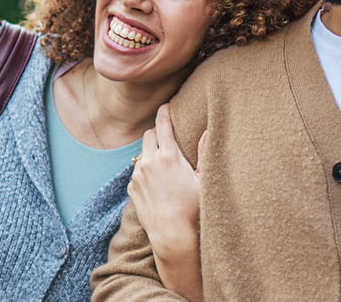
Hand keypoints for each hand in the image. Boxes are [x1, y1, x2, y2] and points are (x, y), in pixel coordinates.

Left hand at [129, 105, 201, 252]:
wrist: (172, 234)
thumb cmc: (193, 208)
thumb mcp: (204, 180)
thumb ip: (205, 153)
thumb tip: (209, 130)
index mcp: (169, 156)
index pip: (163, 125)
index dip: (164, 112)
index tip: (166, 106)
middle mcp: (149, 161)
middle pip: (148, 135)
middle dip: (157, 133)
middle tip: (167, 137)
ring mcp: (137, 175)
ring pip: (142, 155)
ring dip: (151, 155)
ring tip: (164, 167)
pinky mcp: (131, 188)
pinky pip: (137, 173)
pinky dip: (145, 173)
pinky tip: (157, 186)